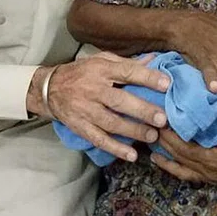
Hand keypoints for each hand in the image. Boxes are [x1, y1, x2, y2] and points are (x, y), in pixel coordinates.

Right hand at [40, 52, 170, 161]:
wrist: (49, 89)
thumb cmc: (82, 72)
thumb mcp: (101, 61)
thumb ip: (127, 63)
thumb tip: (153, 60)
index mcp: (101, 69)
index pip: (127, 72)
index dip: (147, 78)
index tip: (167, 84)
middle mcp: (93, 89)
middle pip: (120, 101)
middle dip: (142, 110)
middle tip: (163, 118)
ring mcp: (86, 110)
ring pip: (111, 122)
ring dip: (133, 131)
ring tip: (152, 136)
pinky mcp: (80, 126)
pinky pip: (99, 139)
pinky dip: (115, 148)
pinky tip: (131, 155)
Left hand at [150, 102, 216, 197]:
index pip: (186, 149)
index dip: (171, 137)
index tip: (160, 121)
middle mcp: (210, 173)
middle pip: (179, 159)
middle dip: (163, 144)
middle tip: (150, 127)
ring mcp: (212, 178)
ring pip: (182, 171)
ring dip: (166, 159)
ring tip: (150, 148)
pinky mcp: (215, 179)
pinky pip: (189, 176)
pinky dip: (175, 169)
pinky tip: (166, 162)